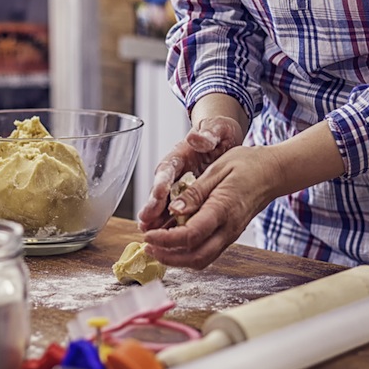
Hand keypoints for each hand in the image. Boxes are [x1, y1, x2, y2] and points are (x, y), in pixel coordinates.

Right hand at [137, 115, 244, 231]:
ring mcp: (178, 184)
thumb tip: (196, 138)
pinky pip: (176, 211)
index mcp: (179, 154)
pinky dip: (170, 223)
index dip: (162, 182)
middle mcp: (174, 171)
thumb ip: (208, 134)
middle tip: (146, 221)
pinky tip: (167, 238)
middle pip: (160, 189)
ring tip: (149, 234)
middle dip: (152, 206)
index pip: (167, 169)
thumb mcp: (216, 129)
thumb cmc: (218, 132)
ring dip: (156, 219)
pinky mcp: (185, 195)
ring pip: (164, 203)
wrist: (222, 138)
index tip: (158, 194)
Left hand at [143, 144, 282, 267]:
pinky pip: (208, 252)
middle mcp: (229, 228)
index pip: (191, 235)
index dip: (166, 240)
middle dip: (168, 257)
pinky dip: (188, 252)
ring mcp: (231, 234)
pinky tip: (174, 242)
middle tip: (148, 247)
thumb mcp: (218, 169)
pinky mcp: (230, 235)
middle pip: (196, 257)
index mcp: (224, 209)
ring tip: (156, 247)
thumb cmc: (248, 164)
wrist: (274, 172)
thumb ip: (195, 192)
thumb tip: (173, 209)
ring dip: (177, 259)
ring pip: (202, 259)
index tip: (148, 236)